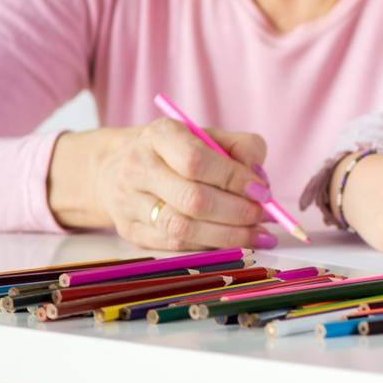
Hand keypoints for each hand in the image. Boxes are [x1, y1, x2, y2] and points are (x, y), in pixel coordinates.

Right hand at [49, 120, 271, 249]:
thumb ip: (242, 148)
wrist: (119, 167)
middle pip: (192, 199)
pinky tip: (233, 243)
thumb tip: (259, 180)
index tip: (262, 191)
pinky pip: (174, 246)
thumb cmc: (176, 150)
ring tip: (257, 234)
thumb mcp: (208, 135)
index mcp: (160, 135)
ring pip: (183, 229)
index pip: (197, 161)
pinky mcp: (129, 230)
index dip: (233, 179)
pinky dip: (209, 247)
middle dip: (236, 212)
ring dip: (227, 235)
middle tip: (263, 216)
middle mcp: (138, 167)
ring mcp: (128, 202)